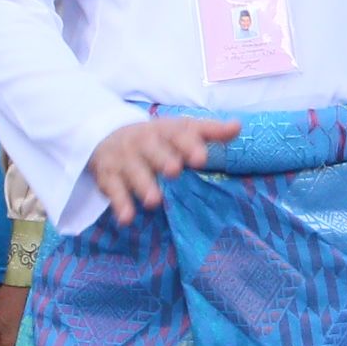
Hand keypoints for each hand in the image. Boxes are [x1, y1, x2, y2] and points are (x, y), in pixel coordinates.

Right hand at [84, 115, 241, 222]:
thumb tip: (238, 127)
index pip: (178, 134)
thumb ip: (209, 131)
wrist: (109, 136)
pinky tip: (127, 218)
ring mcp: (125, 159)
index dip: (189, 145)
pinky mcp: (109, 176)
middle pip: (153, 150)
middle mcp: (144, 142)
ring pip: (133, 171)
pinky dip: (119, 203)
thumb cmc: (158, 138)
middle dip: (163, 160)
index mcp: (165, 130)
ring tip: (153, 200)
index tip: (200, 158)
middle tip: (174, 171)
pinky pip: (113, 190)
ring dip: (143, 184)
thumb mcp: (181, 130)